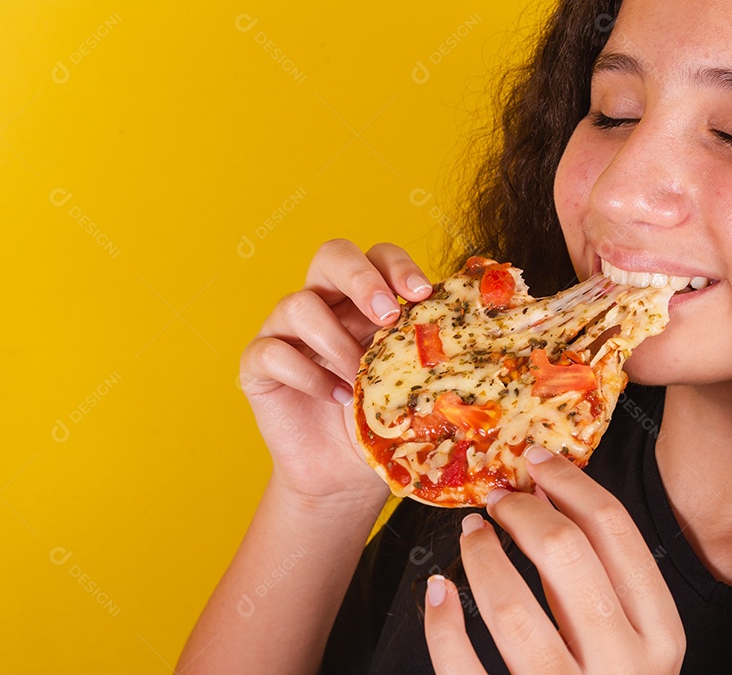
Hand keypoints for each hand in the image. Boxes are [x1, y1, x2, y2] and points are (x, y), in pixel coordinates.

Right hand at [238, 239, 432, 504]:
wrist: (346, 475)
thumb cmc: (382, 422)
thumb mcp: (413, 382)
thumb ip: (429, 350)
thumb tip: (473, 329)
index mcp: (366, 299)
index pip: (378, 256)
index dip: (398, 265)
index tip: (422, 293)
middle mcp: (325, 303)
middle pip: (332, 255)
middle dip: (362, 279)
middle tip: (387, 315)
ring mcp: (286, 330)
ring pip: (299, 304)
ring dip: (336, 341)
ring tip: (358, 378)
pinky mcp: (258, 364)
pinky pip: (272, 351)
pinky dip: (307, 375)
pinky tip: (334, 397)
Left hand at [423, 447, 685, 673]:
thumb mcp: (631, 645)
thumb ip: (602, 586)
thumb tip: (550, 494)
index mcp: (661, 637)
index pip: (617, 533)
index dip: (571, 483)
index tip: (537, 461)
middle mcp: (626, 668)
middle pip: (567, 555)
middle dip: (523, 513)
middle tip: (499, 500)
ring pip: (512, 607)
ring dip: (481, 558)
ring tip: (470, 537)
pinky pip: (465, 669)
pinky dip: (443, 624)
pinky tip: (438, 593)